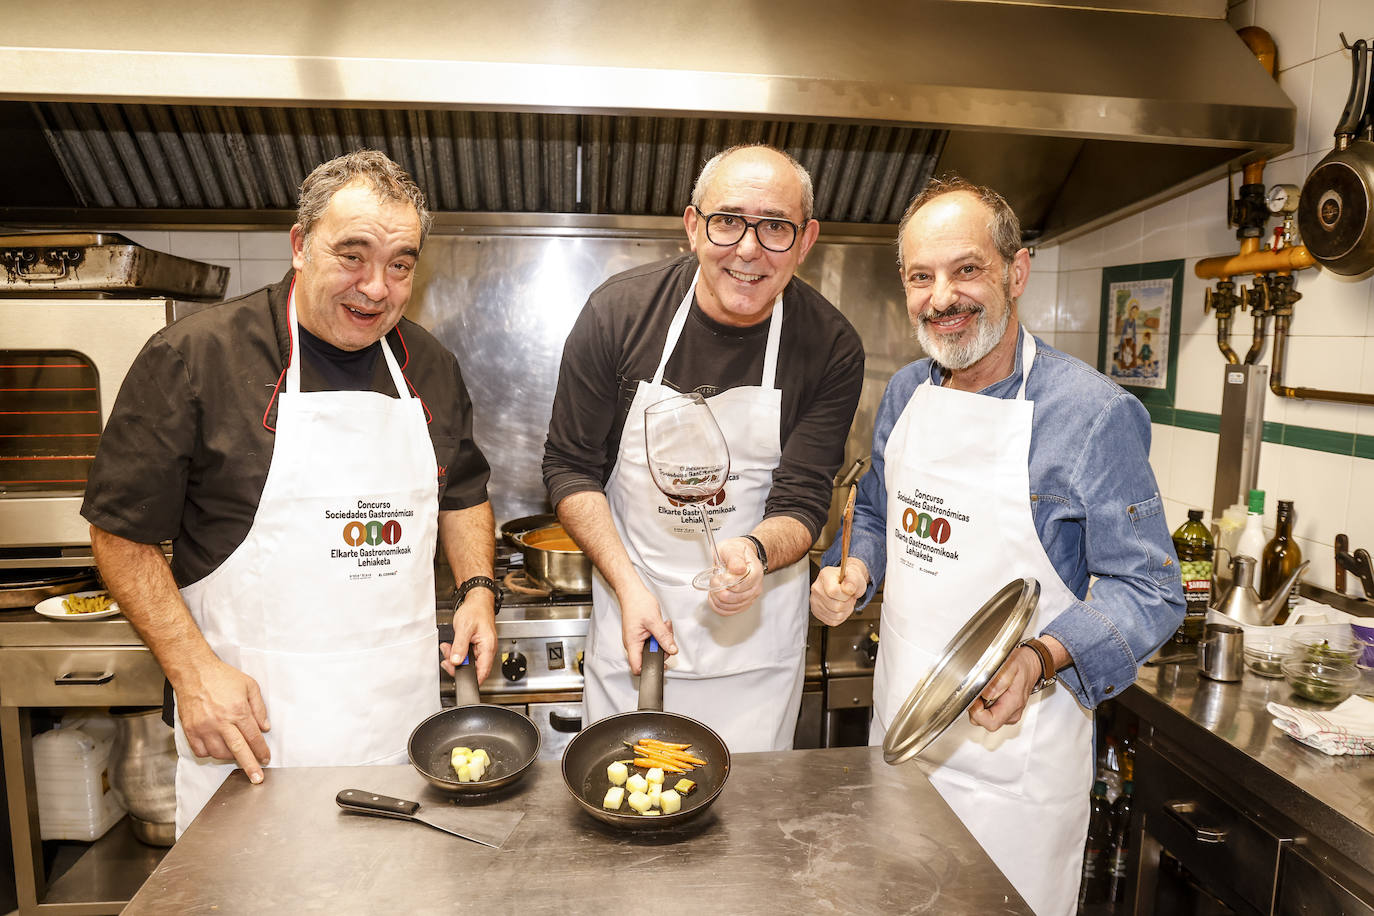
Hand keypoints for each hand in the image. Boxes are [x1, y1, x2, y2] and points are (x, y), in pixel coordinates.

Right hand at [175, 658, 270, 783]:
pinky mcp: (191, 730)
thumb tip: (265, 728)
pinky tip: (218, 748)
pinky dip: (211, 753)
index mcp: (238, 711)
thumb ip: (259, 708)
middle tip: (257, 778)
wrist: (194, 672)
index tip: (266, 759)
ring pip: (219, 753)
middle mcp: (221, 722)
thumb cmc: (222, 677)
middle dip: (250, 766)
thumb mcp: (250, 686)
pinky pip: (201, 751)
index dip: (261, 750)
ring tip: (236, 754)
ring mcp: (204, 728)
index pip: (253, 737)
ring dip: (230, 757)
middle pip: (239, 750)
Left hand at [443, 590, 497, 682]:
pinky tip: (452, 646)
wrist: (477, 601)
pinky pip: (466, 655)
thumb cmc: (475, 611)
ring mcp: (481, 649)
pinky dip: (457, 652)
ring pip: (467, 663)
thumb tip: (456, 661)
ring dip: (455, 657)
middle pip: (473, 669)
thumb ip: (460, 646)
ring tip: (449, 648)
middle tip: (448, 656)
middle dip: (458, 665)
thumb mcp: (464, 628)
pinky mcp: (476, 646)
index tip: (458, 676)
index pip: (483, 672)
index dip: (471, 678)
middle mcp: (487, 650)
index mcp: (488, 647)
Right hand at [619, 583, 676, 674]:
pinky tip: (661, 626)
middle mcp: (633, 643)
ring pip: (653, 648)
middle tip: (667, 638)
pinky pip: (652, 640)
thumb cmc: (637, 603)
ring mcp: (636, 639)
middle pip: (649, 657)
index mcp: (632, 643)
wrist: (632, 592)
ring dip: (662, 639)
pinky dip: (659, 634)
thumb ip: (664, 637)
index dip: (649, 669)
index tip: (661, 665)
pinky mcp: (640, 634)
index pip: (636, 667)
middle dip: (662, 648)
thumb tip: (672, 649)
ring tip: (664, 627)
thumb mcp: (654, 621)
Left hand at [707, 537, 763, 615]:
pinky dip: (717, 605)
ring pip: (730, 606)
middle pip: (735, 598)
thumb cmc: (735, 552)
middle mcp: (755, 587)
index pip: (741, 585)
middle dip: (719, 589)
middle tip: (714, 579)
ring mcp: (750, 597)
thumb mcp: (732, 549)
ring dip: (717, 597)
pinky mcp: (742, 604)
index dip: (726, 582)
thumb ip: (734, 558)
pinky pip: (728, 611)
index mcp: (755, 572)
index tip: (719, 575)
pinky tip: (714, 596)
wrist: (739, 556)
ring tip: (715, 586)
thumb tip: (738, 569)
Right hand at [809, 557, 868, 625]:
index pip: (833, 592)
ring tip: (845, 602)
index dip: (846, 595)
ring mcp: (815, 601)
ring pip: (835, 616)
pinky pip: (832, 621)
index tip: (849, 592)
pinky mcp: (816, 612)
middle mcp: (817, 588)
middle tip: (849, 597)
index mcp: (825, 576)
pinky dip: (841, 617)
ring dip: (845, 611)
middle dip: (848, 604)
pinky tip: (841, 608)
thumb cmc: (849, 580)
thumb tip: (848, 588)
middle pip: (835, 606)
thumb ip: (853, 581)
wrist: (845, 584)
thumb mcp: (855, 577)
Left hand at [968, 646, 1040, 731]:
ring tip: (983, 688)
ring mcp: (1008, 714)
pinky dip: (982, 703)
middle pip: (984, 722)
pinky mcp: (1004, 711)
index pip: (991, 723)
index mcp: (1014, 704)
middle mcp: (1012, 713)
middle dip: (975, 708)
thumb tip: (986, 694)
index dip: (977, 713)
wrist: (1030, 664)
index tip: (974, 699)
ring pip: (983, 718)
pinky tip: (986, 691)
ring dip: (978, 705)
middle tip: (976, 690)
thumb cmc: (1022, 664)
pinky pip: (987, 712)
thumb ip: (1000, 679)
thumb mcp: (1011, 665)